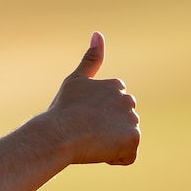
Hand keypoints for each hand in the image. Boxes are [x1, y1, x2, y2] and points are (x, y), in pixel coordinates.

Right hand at [47, 31, 139, 164]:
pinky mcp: (133, 140)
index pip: (113, 109)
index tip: (81, 118)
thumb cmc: (62, 109)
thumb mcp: (75, 81)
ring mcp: (132, 120)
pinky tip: (98, 151)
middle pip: (121, 124)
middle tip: (84, 131)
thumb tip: (98, 33)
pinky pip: (128, 156)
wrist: (58, 134)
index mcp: (117, 86)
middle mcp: (129, 100)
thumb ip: (91, 59)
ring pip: (124, 140)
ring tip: (89, 141)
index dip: (96, 117)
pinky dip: (114, 158)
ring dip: (109, 144)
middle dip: (106, 131)